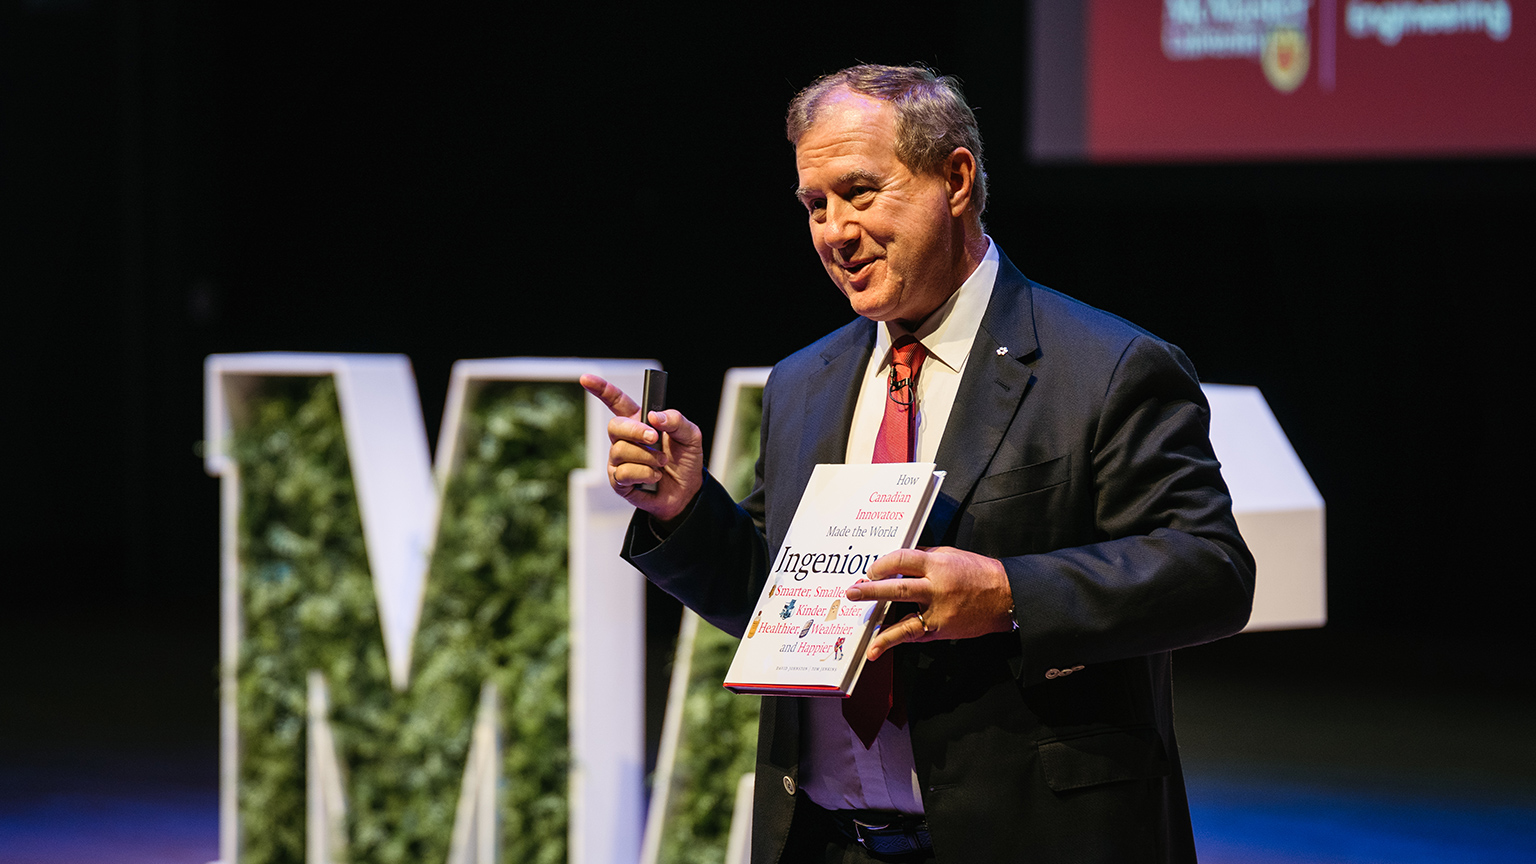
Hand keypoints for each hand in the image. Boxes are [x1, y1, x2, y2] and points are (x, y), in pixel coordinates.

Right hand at [580, 373, 703, 524]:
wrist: (687, 491)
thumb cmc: (685, 460)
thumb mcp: (691, 436)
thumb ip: (676, 421)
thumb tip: (655, 417)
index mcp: (640, 421)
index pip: (616, 401)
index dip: (601, 389)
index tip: (586, 378)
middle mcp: (625, 439)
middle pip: (615, 426)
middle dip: (635, 431)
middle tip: (655, 438)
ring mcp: (619, 460)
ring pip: (621, 451)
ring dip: (647, 457)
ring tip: (661, 463)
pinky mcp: (619, 481)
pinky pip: (624, 473)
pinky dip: (645, 474)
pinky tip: (654, 478)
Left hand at [846, 546, 1014, 659]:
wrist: (1006, 597)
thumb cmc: (979, 574)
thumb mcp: (951, 555)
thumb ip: (924, 558)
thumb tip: (898, 562)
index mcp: (938, 564)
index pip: (902, 559)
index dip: (883, 564)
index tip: (871, 570)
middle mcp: (936, 586)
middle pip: (897, 586)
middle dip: (871, 589)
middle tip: (852, 590)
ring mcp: (938, 610)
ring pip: (901, 614)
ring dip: (876, 617)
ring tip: (856, 618)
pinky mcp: (940, 629)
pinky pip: (911, 634)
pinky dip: (890, 641)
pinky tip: (874, 649)